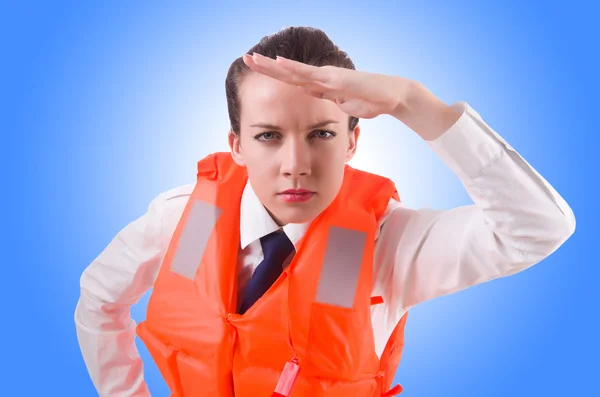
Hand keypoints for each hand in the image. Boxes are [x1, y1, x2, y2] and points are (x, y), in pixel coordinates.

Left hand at [242, 53, 415, 119]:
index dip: (273, 74)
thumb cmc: (368, 100)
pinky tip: (279, 62)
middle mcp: (321, 77)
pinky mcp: (335, 79)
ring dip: (272, 65)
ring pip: (294, 71)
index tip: (255, 70)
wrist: (391, 96)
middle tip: (245, 59)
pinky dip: (293, 68)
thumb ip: (325, 98)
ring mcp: (327, 77)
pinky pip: (310, 74)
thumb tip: (311, 96)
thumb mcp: (340, 103)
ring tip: (253, 59)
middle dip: (265, 67)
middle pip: (287, 72)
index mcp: (320, 85)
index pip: (291, 79)